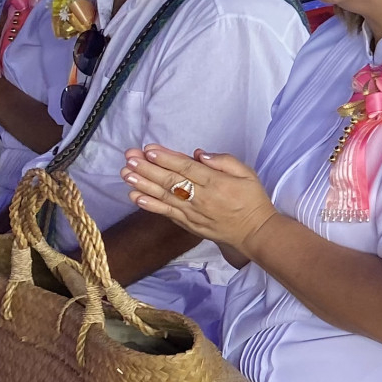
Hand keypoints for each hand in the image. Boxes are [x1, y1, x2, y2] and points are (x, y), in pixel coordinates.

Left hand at [121, 145, 276, 254]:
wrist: (255, 232)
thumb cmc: (252, 200)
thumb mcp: (247, 174)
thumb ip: (225, 162)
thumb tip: (200, 154)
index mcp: (216, 182)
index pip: (186, 168)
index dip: (166, 159)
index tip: (149, 150)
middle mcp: (201, 198)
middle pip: (170, 180)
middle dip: (148, 168)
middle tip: (129, 158)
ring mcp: (192, 212)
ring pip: (164, 196)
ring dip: (143, 184)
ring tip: (126, 174)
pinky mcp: (188, 224)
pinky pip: (166, 213)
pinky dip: (150, 205)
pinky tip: (135, 196)